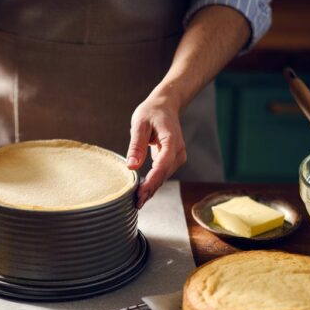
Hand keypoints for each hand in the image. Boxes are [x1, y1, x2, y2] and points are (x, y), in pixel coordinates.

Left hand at [126, 92, 186, 207]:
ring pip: (164, 177)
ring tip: (138, 202)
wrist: (165, 106)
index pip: (162, 165)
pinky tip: (143, 193)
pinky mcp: (173, 159)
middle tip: (136, 203)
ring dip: (152, 189)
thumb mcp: (139, 124)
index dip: (152, 181)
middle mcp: (178, 150)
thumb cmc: (151, 112)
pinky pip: (163, 174)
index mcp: (171, 140)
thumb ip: (136, 146)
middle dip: (150, 189)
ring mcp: (178, 156)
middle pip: (164, 174)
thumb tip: (131, 167)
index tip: (141, 193)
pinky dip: (153, 183)